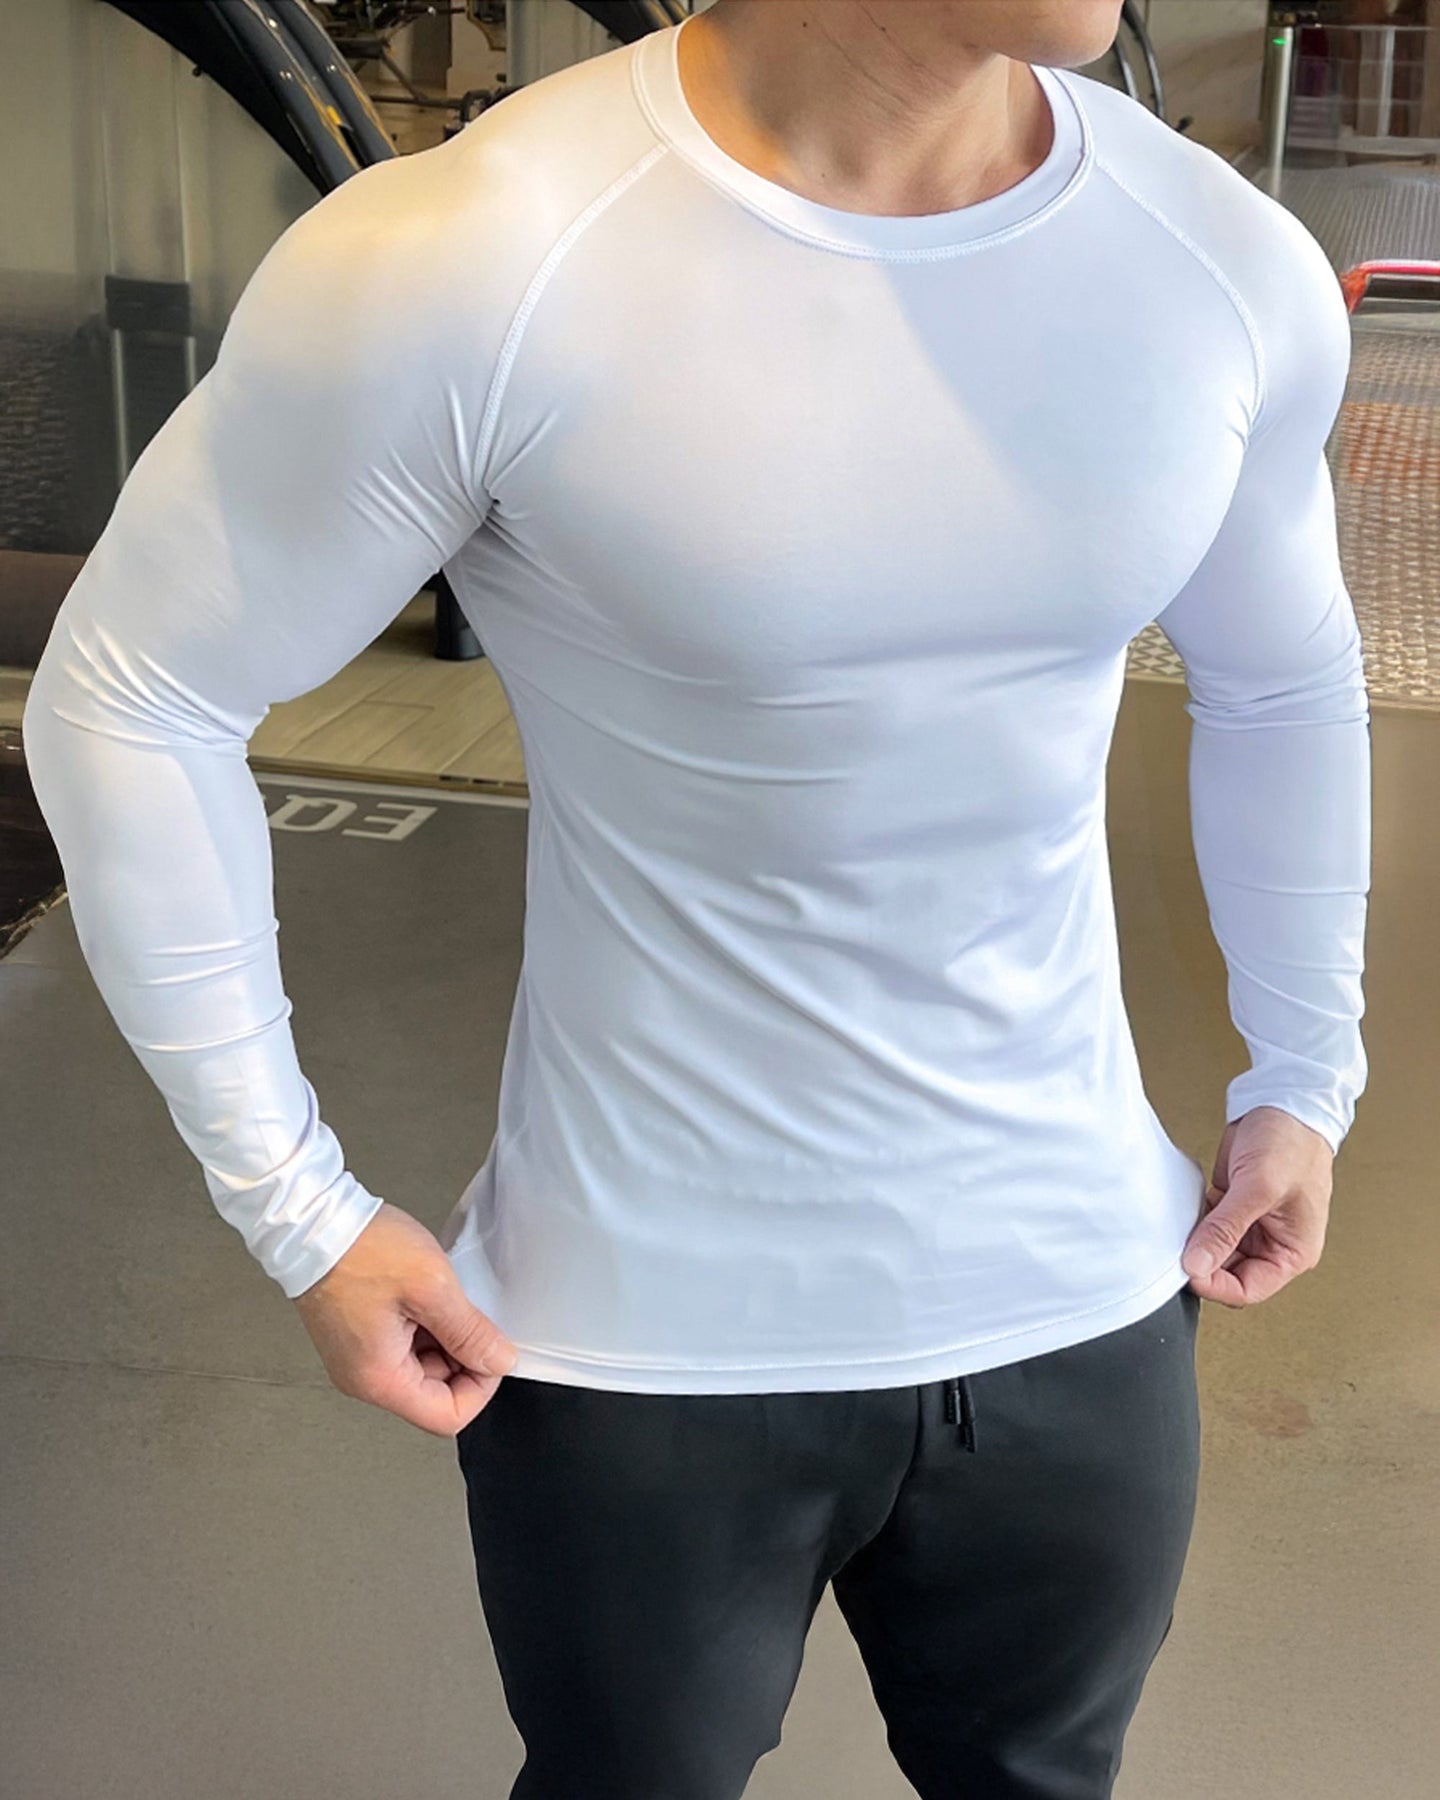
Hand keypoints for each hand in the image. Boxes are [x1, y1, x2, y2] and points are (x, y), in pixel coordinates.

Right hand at [292, 1200, 517, 1436]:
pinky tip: (424, 1292)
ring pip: (423, 1366)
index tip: (490, 1349)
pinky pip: (404, 1345)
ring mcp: (358, 1357)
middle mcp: (364, 1378)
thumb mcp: (432, 1287)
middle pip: (435, 1393)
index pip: (447, 1417)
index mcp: (380, 1379)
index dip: (480, 1386)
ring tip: (439, 1295)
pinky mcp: (358, 1335)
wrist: (312, 1222)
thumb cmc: (360, 1249)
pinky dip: (424, 1323)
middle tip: (465, 1311)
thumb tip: (498, 1361)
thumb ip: (470, 1332)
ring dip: (444, 1335)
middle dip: (462, 1355)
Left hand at [1181, 1105, 1333, 1308]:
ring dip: (1194, 1243)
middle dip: (1201, 1263)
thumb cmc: (1292, 1144)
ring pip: (1212, 1251)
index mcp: (1292, 1252)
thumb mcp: (1259, 1188)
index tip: (1188, 1269)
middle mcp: (1271, 1244)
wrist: (1283, 1104)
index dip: (1216, 1285)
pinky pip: (1205, 1227)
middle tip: (1175, 1249)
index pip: (1249, 1289)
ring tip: (1179, 1228)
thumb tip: (1197, 1264)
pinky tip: (1183, 1212)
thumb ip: (1226, 1229)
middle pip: (1227, 1274)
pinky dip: (1191, 1223)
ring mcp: (1249, 1226)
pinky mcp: (1230, 1206)